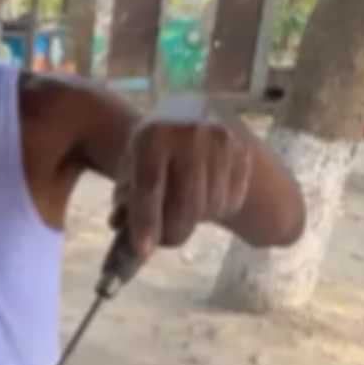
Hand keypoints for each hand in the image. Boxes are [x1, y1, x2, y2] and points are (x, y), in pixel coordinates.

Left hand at [112, 115, 253, 259]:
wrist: (188, 114)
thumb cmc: (152, 148)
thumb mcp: (130, 164)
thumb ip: (125, 196)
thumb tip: (120, 227)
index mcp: (154, 135)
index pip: (150, 186)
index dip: (146, 221)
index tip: (143, 251)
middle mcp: (191, 134)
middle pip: (186, 203)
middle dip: (173, 232)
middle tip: (164, 241)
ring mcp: (222, 142)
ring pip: (211, 206)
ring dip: (194, 222)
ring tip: (180, 215)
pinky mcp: (243, 151)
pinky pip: (233, 200)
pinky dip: (217, 212)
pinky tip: (203, 203)